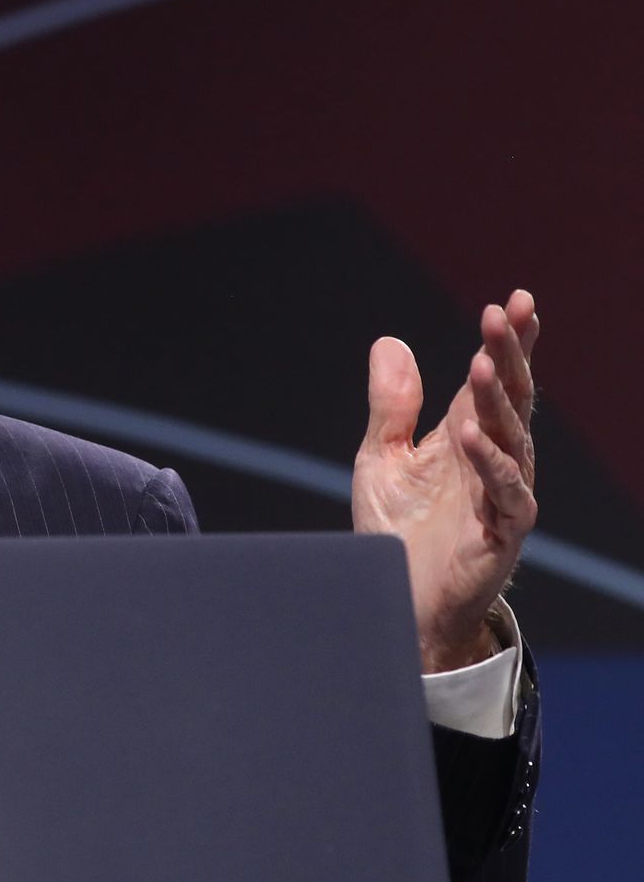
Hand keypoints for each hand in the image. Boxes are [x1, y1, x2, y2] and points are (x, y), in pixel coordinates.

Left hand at [353, 291, 537, 672]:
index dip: (507, 342)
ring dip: (499, 400)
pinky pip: (505, 493)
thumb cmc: (396, 530)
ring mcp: (501, 495)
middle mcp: (492, 459)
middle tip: (507, 313)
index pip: (494, 380)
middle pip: (511, 398)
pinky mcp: (500, 532)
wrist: (393, 597)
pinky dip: (489, 462)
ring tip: (484, 360)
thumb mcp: (382, 456)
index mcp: (467, 436)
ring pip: (512, 439)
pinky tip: (471, 432)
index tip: (516, 301)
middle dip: (510, 355)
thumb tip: (390, 341)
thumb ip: (391, 404)